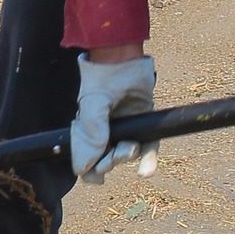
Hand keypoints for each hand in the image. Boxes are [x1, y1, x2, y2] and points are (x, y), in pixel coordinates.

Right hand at [71, 54, 157, 182]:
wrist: (123, 58)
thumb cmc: (102, 78)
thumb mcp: (92, 105)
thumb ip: (91, 133)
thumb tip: (87, 165)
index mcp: (87, 130)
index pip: (86, 160)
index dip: (90, 170)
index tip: (97, 175)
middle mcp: (105, 133)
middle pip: (106, 160)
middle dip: (110, 161)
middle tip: (117, 152)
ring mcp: (126, 129)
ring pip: (127, 154)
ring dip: (128, 157)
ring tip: (130, 147)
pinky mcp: (144, 124)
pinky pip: (148, 147)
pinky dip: (148, 160)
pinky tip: (147, 172)